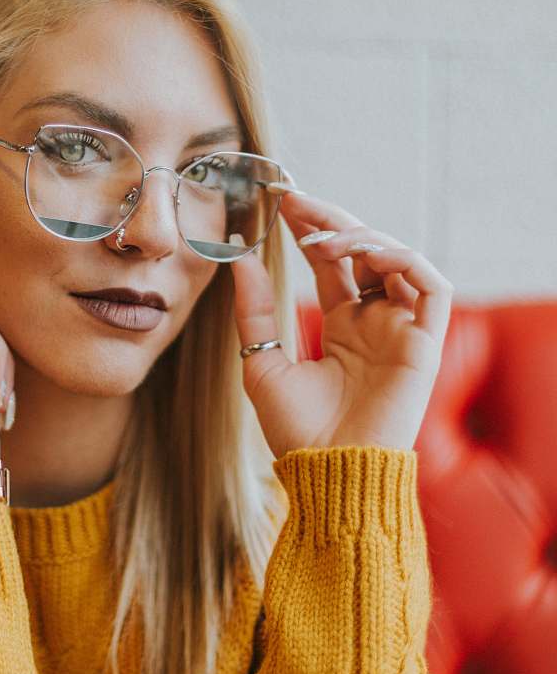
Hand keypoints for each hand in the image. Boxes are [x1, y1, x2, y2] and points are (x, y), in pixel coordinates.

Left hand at [230, 189, 453, 457]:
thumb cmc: (296, 432)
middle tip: (295, 201)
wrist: (327, 473)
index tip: (282, 204)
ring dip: (362, 237)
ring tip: (319, 240)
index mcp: (344, 326)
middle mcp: (377, 323)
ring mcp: (402, 331)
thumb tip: (239, 259)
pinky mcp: (426, 345)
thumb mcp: (262, 363)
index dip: (312, 229)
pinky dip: (405, 261)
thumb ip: (255, 312)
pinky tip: (367, 255)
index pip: (334, 263)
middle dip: (331, 220)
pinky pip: (433, 287)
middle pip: (365, 253)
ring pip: (400, 260)